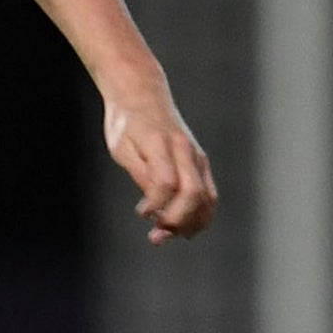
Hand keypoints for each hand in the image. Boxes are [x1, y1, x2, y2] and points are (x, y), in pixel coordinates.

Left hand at [104, 87, 216, 242]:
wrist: (142, 96)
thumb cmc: (127, 123)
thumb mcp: (123, 147)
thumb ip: (140, 174)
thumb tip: (153, 206)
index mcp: (162, 145)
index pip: (166, 182)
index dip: (156, 204)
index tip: (142, 214)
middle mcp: (186, 151)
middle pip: (193, 193)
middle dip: (178, 220)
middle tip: (156, 236)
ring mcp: (197, 157)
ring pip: (206, 197)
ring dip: (191, 223)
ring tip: (167, 236)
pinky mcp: (200, 163)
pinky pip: (209, 193)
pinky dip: (200, 215)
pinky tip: (183, 229)